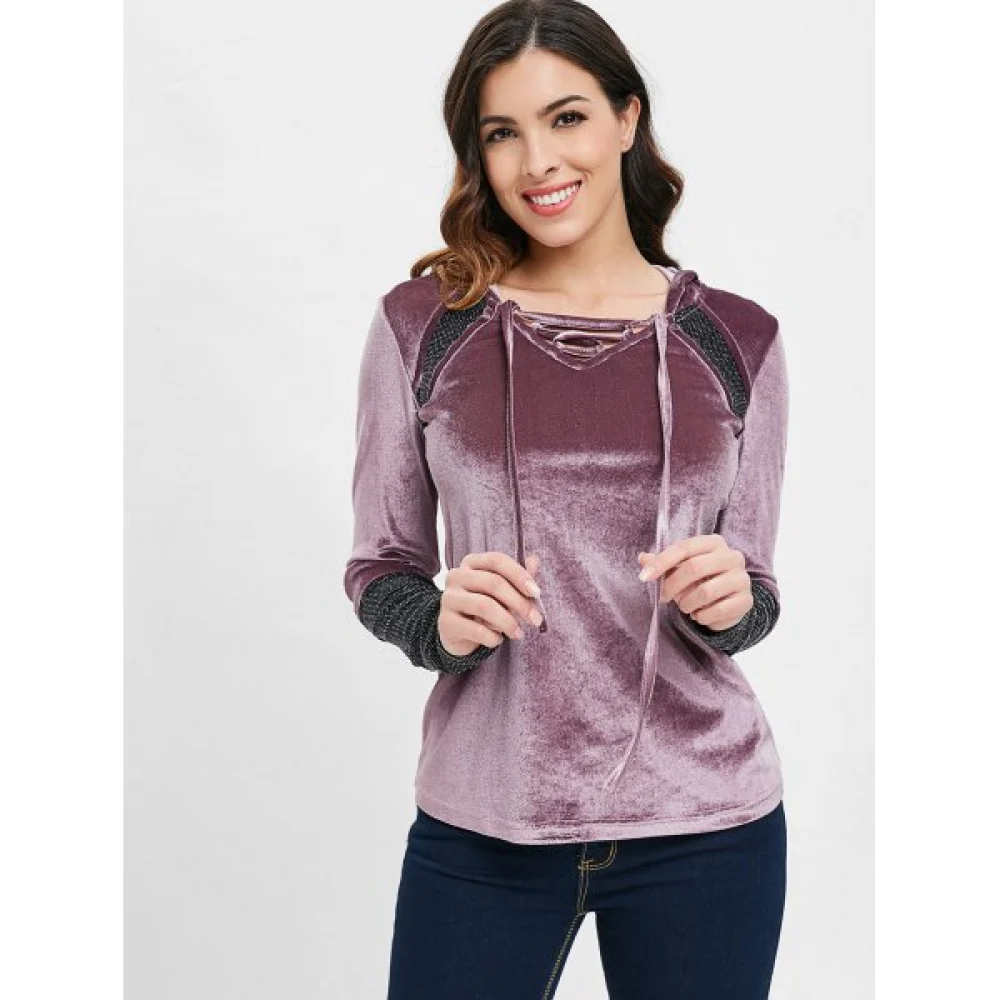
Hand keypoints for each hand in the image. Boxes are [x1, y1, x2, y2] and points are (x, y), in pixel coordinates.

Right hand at [438, 552, 544, 656]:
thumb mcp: (502, 592)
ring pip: (485, 606)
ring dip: (508, 622)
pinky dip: (493, 637)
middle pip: (493, 583)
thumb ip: (517, 578)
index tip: (536, 593)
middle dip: (520, 603)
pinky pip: (476, 629)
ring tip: (518, 633)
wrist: (457, 633)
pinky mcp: (446, 621)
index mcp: (471, 563)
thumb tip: (535, 561)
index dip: (519, 574)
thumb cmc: (483, 607)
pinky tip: (498, 640)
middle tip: (535, 619)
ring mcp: (448, 598)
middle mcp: (456, 576)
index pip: (496, 560)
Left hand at [636, 534, 751, 630]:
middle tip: (664, 598)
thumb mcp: (681, 567)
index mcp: (714, 543)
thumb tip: (642, 558)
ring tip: (685, 607)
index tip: (643, 577)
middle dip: (672, 585)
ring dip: (687, 603)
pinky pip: (717, 610)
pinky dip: (701, 616)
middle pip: (693, 568)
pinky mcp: (746, 600)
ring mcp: (741, 578)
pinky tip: (699, 615)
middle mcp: (732, 556)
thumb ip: (663, 563)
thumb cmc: (701, 579)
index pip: (684, 548)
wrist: (730, 600)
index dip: (661, 562)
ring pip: (705, 591)